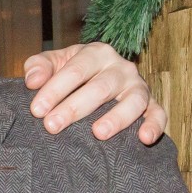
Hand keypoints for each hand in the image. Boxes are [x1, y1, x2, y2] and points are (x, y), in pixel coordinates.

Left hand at [24, 42, 165, 144]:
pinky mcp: (152, 104)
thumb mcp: (53, 63)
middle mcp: (120, 67)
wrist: (96, 79)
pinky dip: (154, 125)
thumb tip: (33, 81)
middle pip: (100, 87)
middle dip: (75, 107)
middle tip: (52, 126)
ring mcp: (138, 86)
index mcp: (96, 53)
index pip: (76, 70)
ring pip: (133, 100)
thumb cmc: (71, 73)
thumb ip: (38, 66)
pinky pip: (158, 113)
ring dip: (117, 118)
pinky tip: (144, 139)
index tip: (37, 110)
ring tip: (98, 133)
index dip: (55, 89)